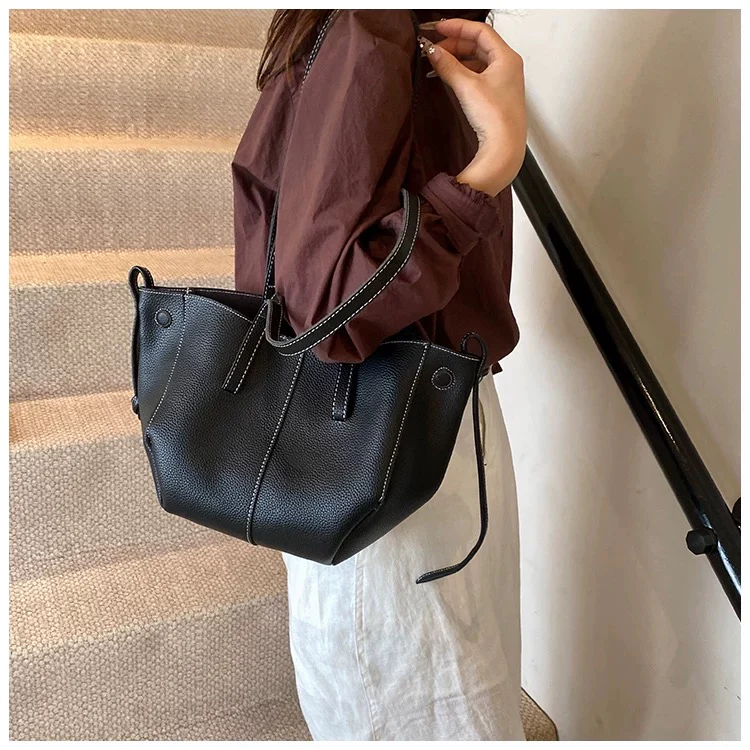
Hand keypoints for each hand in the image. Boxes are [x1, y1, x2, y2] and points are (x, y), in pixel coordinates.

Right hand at [419, 18, 526, 195]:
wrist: (504, 149)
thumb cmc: (497, 119)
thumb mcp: (467, 86)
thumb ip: (447, 65)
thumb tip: (433, 51)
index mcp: (507, 58)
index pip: (481, 31)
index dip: (458, 27)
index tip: (438, 29)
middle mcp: (508, 67)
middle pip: (478, 45)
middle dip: (454, 45)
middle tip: (434, 48)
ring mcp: (502, 82)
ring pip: (476, 61)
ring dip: (456, 60)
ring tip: (438, 63)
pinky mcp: (495, 97)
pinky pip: (476, 76)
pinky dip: (462, 73)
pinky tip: (449, 78)